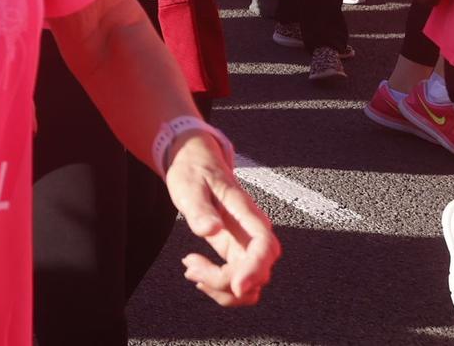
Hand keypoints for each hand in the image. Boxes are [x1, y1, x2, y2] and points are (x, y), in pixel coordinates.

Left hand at [164, 133, 279, 306]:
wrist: (197, 163)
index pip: (264, 247)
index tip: (236, 287)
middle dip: (226, 282)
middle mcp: (254, 234)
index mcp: (248, 214)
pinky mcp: (236, 254)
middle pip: (258, 274)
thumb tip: (211, 230)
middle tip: (191, 268)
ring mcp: (246, 247)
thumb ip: (200, 208)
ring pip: (251, 286)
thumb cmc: (194, 171)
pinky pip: (236, 281)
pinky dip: (218, 286)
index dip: (255, 269)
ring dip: (221, 289)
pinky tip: (196, 271)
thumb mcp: (189, 185)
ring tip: (191, 269)